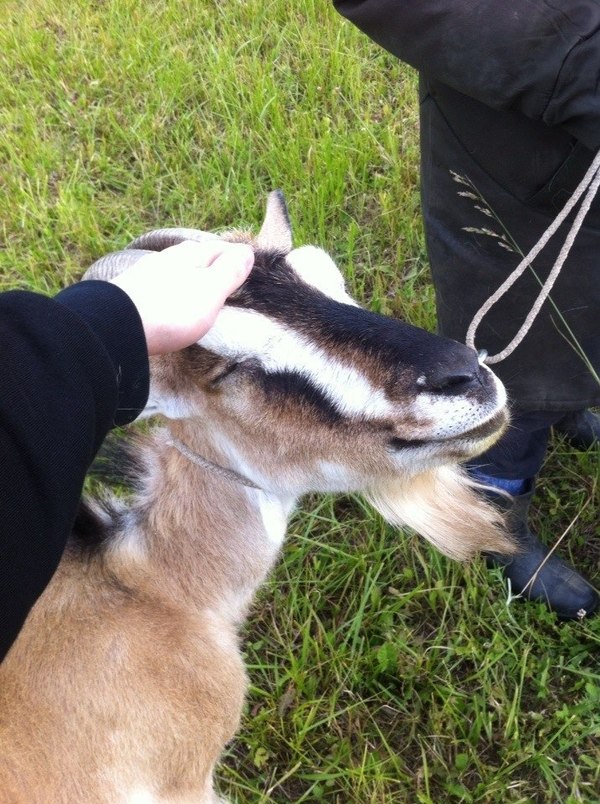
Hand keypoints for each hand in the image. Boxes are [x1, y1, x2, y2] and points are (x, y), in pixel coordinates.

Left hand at [110, 240, 253, 354]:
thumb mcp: (210, 291)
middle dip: (206, 259)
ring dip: (183, 272)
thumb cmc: (172, 309)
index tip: (244, 259)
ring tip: (192, 283)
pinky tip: (163, 295)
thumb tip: (247, 251)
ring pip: (170, 267)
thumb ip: (229, 272)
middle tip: (219, 269)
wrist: (117, 325)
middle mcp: (165, 259)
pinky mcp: (127, 292)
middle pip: (191, 254)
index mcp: (189, 257)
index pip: (216, 248)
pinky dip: (165, 287)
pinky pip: (154, 283)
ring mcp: (143, 274)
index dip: (231, 254)